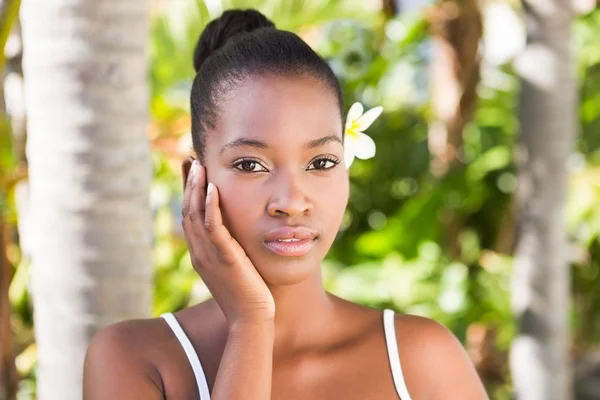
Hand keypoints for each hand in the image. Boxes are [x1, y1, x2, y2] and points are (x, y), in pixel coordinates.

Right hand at [182, 158, 274, 324]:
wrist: (252, 319)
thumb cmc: (249, 294)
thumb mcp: (235, 266)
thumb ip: (230, 248)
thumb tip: (235, 234)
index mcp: (201, 253)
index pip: (191, 215)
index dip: (189, 191)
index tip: (192, 169)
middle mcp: (199, 252)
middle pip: (188, 210)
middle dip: (189, 183)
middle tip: (190, 158)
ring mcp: (209, 255)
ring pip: (196, 215)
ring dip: (196, 188)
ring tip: (199, 164)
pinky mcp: (225, 258)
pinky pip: (214, 228)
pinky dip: (211, 206)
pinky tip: (213, 188)